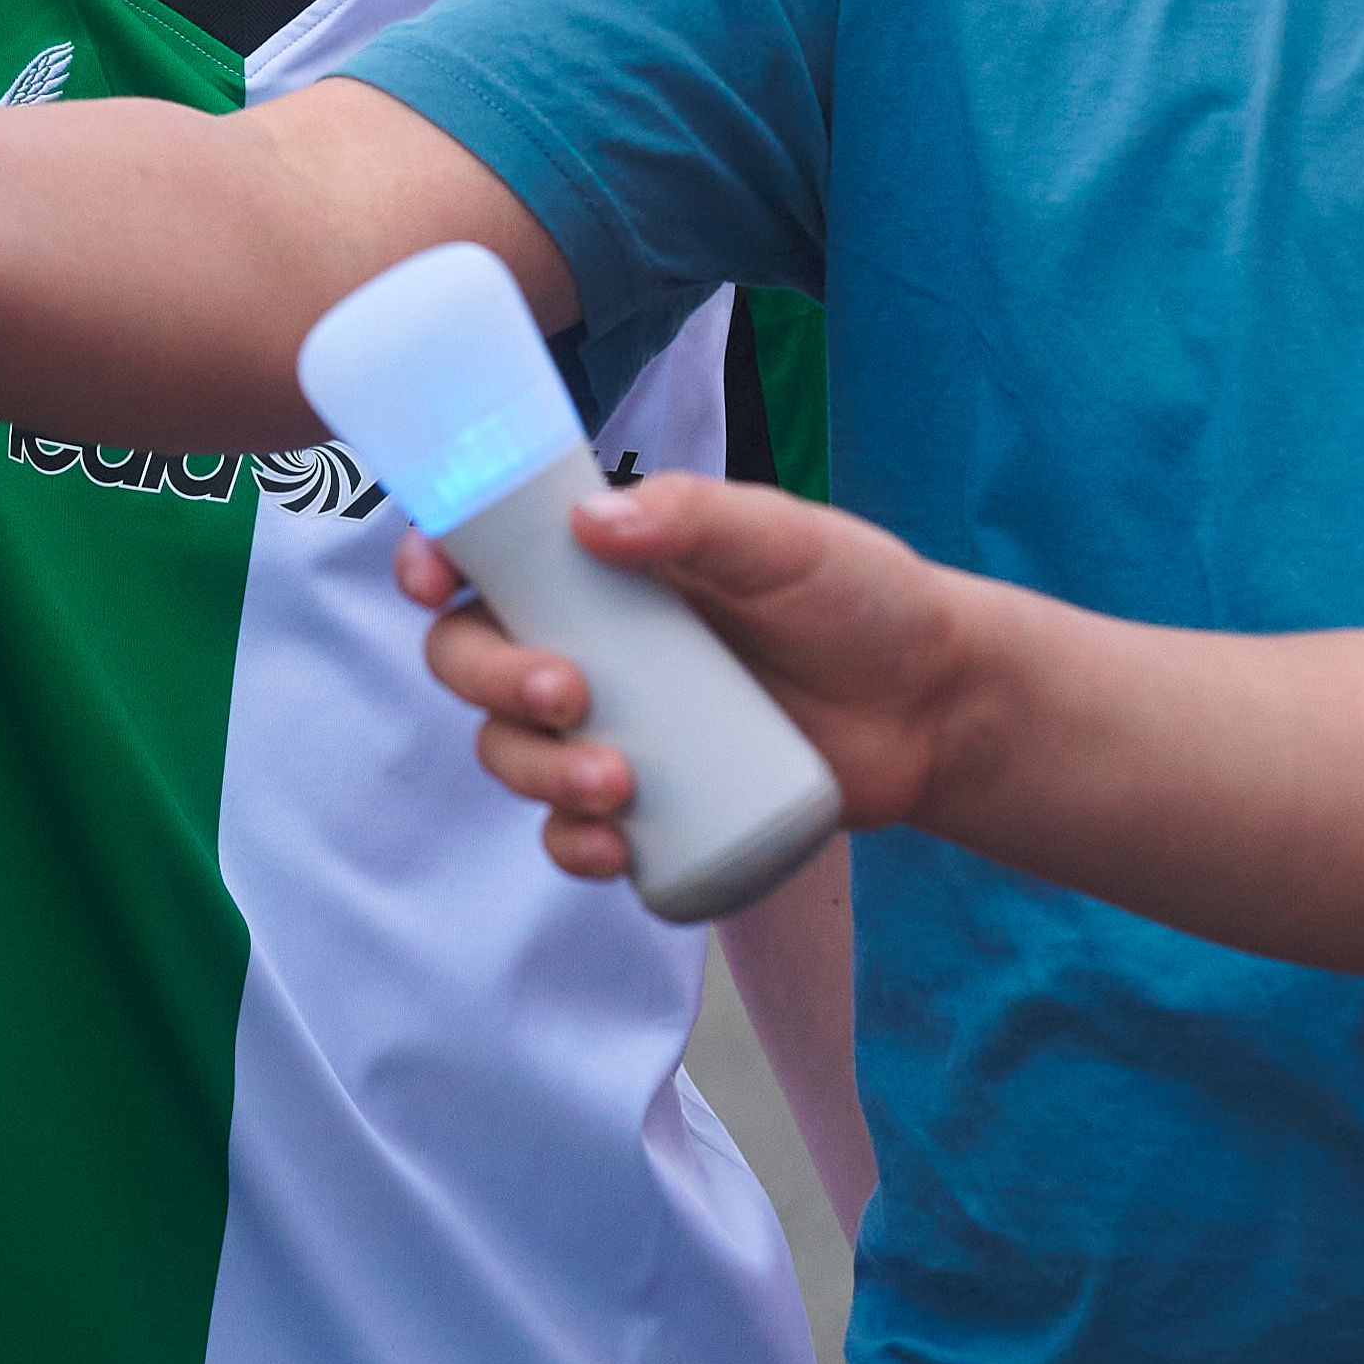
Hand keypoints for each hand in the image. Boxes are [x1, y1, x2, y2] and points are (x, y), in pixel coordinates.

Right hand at [406, 474, 963, 880]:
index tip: (431, 577)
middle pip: (474, 660)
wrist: (933, 707)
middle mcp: (590, 642)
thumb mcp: (785, 538)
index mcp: (603, 564)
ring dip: (536, 773)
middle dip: (493, 681)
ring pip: (512, 752)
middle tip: (566, 694)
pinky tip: (609, 846)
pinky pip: (571, 833)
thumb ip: (697, 518)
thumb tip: (590, 521)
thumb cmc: (860, 599)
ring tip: (618, 784)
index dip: (434, 562)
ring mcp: (613, 727)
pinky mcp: (647, 806)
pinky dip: (571, 845)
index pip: (487, 555)